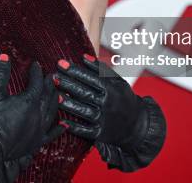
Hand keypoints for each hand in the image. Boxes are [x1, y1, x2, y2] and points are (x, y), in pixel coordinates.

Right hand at [0, 54, 63, 182]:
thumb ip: (0, 74)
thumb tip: (4, 56)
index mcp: (29, 101)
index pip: (37, 82)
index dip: (37, 72)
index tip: (36, 65)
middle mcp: (38, 114)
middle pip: (48, 95)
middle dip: (50, 84)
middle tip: (51, 77)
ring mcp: (39, 129)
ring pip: (52, 112)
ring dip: (55, 101)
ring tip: (58, 93)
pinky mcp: (37, 142)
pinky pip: (52, 134)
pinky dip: (59, 129)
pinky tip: (64, 125)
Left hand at [55, 54, 165, 171]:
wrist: (138, 125)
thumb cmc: (125, 99)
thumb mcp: (118, 81)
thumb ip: (101, 69)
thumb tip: (84, 57)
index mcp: (111, 90)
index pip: (90, 78)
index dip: (75, 71)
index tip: (61, 63)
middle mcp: (107, 104)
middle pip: (84, 93)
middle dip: (68, 84)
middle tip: (53, 76)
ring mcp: (104, 120)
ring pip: (83, 111)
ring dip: (68, 103)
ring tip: (53, 95)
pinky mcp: (100, 134)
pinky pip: (85, 130)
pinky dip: (74, 127)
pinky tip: (62, 121)